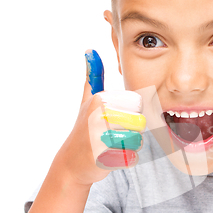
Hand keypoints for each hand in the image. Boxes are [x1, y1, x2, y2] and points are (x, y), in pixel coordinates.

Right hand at [56, 50, 145, 185]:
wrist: (71, 163)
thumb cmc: (84, 129)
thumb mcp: (87, 100)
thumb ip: (93, 77)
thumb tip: (89, 50)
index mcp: (101, 99)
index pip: (138, 104)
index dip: (132, 115)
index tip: (115, 120)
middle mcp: (99, 115)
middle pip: (140, 123)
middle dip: (133, 131)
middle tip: (113, 135)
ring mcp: (100, 137)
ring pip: (138, 141)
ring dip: (130, 146)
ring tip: (112, 145)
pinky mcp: (103, 158)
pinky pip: (132, 157)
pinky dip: (126, 160)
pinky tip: (111, 156)